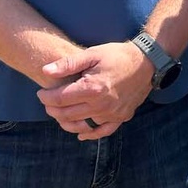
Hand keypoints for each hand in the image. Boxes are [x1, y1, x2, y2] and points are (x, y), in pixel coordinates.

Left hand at [37, 41, 153, 138]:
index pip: (59, 99)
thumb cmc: (118, 55)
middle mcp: (101, 105)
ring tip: (60, 113)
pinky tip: (81, 134)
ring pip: (81, 125)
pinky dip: (90, 134)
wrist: (147, 62)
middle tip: (47, 102)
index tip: (41, 92)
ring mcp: (112, 114)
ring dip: (66, 122)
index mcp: (92, 88)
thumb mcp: (92, 53)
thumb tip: (45, 70)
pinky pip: (102, 131)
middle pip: (67, 114)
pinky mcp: (121, 117)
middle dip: (52, 109)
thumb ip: (68, 63)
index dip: (46, 97)